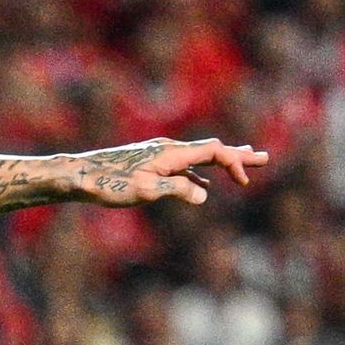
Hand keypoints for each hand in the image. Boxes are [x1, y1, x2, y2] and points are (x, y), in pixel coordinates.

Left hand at [64, 137, 264, 212]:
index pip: (213, 152)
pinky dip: (200, 174)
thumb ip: (176, 190)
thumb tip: (204, 194)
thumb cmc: (110, 184)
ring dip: (222, 163)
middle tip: (263, 158)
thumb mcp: (145, 191)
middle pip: (211, 150)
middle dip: (237, 155)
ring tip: (243, 164)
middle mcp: (168, 150)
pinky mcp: (150, 165)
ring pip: (198, 158)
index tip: (245, 182)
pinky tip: (204, 185)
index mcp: (171, 153)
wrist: (80, 176)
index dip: (234, 163)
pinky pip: (183, 168)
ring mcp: (159, 156)